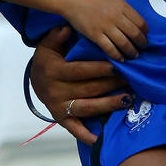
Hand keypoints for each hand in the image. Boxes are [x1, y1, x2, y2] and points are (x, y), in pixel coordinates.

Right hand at [30, 26, 128, 143]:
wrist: (35, 80)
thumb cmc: (47, 60)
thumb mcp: (48, 44)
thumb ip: (57, 35)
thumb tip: (67, 27)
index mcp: (54, 71)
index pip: (81, 71)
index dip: (100, 69)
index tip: (118, 65)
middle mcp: (56, 91)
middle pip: (89, 89)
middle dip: (112, 84)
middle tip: (130, 79)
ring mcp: (58, 106)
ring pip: (88, 107)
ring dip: (109, 105)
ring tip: (128, 99)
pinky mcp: (60, 118)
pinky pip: (74, 128)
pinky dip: (86, 135)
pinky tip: (99, 138)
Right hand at [62, 0, 147, 62]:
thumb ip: (123, 8)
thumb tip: (133, 21)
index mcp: (122, 6)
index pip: (141, 23)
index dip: (145, 32)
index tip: (144, 36)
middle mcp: (116, 17)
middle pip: (135, 34)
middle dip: (141, 44)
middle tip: (141, 48)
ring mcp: (106, 26)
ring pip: (125, 44)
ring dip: (131, 52)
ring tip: (133, 55)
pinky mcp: (95, 35)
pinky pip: (110, 49)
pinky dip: (117, 55)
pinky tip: (120, 59)